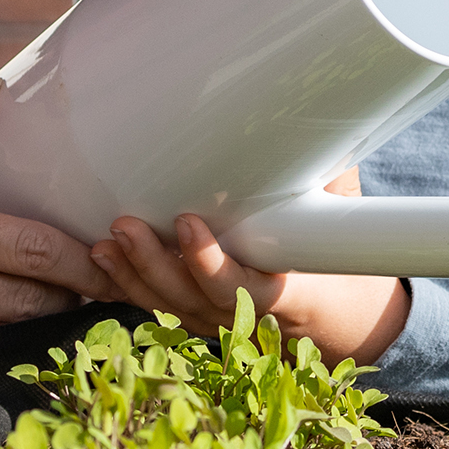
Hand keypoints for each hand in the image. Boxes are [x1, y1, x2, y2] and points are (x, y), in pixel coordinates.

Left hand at [93, 199, 409, 369]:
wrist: (337, 313)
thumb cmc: (338, 256)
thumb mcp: (346, 218)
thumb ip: (332, 181)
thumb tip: (320, 126)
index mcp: (290, 293)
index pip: (246, 286)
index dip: (211, 262)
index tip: (186, 222)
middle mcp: (248, 316)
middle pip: (193, 300)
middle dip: (155, 264)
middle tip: (125, 226)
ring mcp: (219, 322)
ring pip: (170, 306)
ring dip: (133, 275)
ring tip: (105, 242)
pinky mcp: (197, 318)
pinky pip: (159, 309)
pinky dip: (128, 287)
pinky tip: (102, 260)